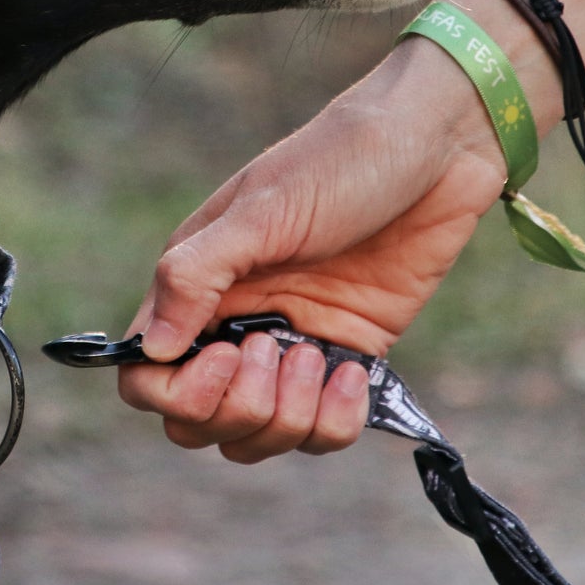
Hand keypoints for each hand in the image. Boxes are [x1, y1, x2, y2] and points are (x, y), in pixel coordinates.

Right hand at [117, 39, 507, 460]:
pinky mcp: (349, 354)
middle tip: (280, 350)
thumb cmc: (338, 160)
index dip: (178, 391)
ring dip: (289, 420)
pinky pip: (323, 432)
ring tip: (321, 357)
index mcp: (198, 284)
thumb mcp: (260, 212)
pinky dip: (336, 421)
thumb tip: (153, 349)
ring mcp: (294, 345)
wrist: (436, 146)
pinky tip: (355, 370)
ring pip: (259, 437)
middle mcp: (237, 322)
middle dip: (238, 410)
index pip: (148, 374)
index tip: (227, 355)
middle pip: (199, 422)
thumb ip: (194, 276)